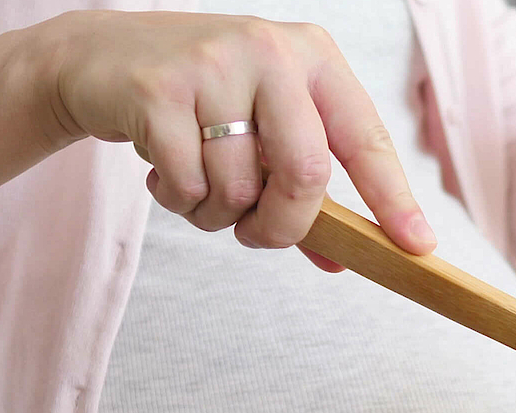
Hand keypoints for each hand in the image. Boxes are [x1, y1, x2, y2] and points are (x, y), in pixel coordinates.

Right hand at [37, 11, 434, 265]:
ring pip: (238, 189)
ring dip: (216, 214)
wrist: (98, 60)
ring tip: (195, 182)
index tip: (417, 246)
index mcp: (312, 56)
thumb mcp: (261, 128)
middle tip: (257, 236)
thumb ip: (300, 188)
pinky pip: (186, 184)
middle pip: (305, 173)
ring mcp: (213, 65)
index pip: (365, 136)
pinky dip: (176, 199)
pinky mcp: (159, 91)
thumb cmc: (197, 101)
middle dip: (282, 225)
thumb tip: (342, 258)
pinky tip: (162, 171)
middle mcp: (270, 51)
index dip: (392, 197)